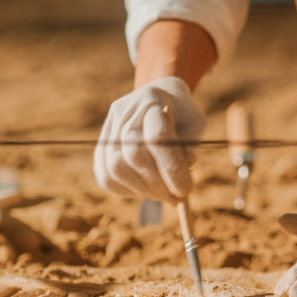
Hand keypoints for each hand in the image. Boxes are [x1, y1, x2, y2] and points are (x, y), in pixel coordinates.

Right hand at [93, 76, 205, 202]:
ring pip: (116, 168)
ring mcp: (109, 127)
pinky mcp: (100, 145)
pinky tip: (145, 190)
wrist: (159, 98)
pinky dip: (126, 190)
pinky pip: (105, 176)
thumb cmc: (182, 114)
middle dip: (157, 184)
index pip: (157, 137)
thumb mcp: (196, 123)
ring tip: (163, 195)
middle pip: (134, 154)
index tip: (186, 189)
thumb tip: (186, 167)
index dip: (171, 167)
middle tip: (176, 199)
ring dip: (142, 190)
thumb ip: (191, 144)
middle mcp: (125, 112)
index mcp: (152, 100)